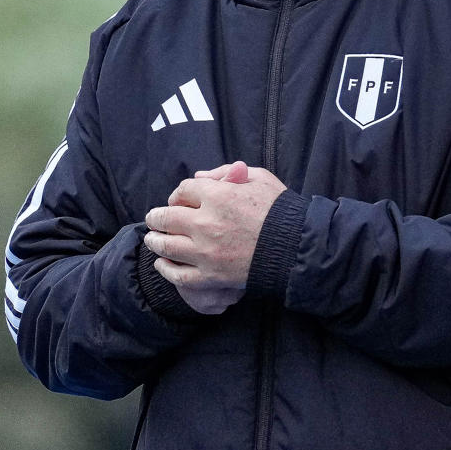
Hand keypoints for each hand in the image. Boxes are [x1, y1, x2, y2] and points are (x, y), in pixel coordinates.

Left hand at [143, 161, 287, 313]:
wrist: (297, 248)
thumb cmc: (281, 210)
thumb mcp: (260, 178)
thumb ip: (228, 172)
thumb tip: (200, 177)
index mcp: (219, 196)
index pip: (183, 190)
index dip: (179, 193)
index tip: (181, 199)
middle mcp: (206, 223)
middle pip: (166, 217)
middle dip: (157, 216)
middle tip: (154, 219)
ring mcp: (206, 253)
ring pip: (166, 245)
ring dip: (155, 240)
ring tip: (153, 239)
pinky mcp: (210, 277)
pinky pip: (178, 274)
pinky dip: (165, 268)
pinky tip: (162, 263)